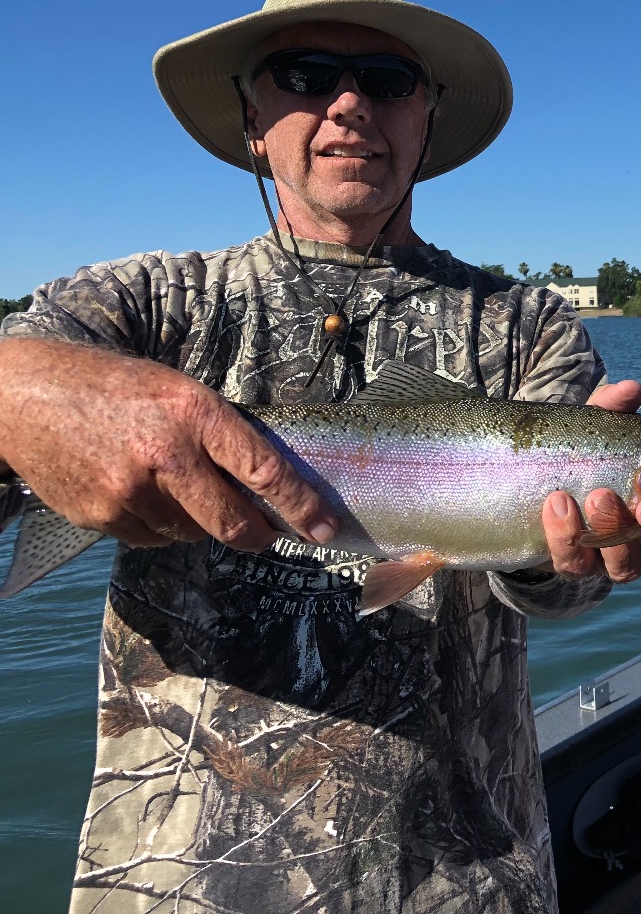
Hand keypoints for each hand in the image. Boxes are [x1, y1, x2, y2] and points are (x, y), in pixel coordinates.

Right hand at [0, 338, 338, 549]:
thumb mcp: (179, 391)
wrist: (24, 398)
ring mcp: (130, 492)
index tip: (326, 528)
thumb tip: (270, 483)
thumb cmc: (115, 387)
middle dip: (261, 536)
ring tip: (181, 487)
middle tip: (273, 534)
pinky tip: (144, 492)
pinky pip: (154, 538)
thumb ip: (223, 435)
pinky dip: (162, 525)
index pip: (265, 471)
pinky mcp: (101, 517)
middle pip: (233, 523)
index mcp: (194, 414)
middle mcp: (165, 456)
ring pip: (193, 533)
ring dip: (203, 523)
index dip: (302, 507)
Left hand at [540, 379, 640, 580]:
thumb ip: (616, 408)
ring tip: (599, 495)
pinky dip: (566, 533)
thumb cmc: (590, 453)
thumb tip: (632, 389)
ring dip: (615, 533)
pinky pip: (575, 562)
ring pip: (627, 568)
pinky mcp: (574, 563)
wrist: (534, 480)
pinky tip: (558, 502)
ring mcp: (612, 557)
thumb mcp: (603, 427)